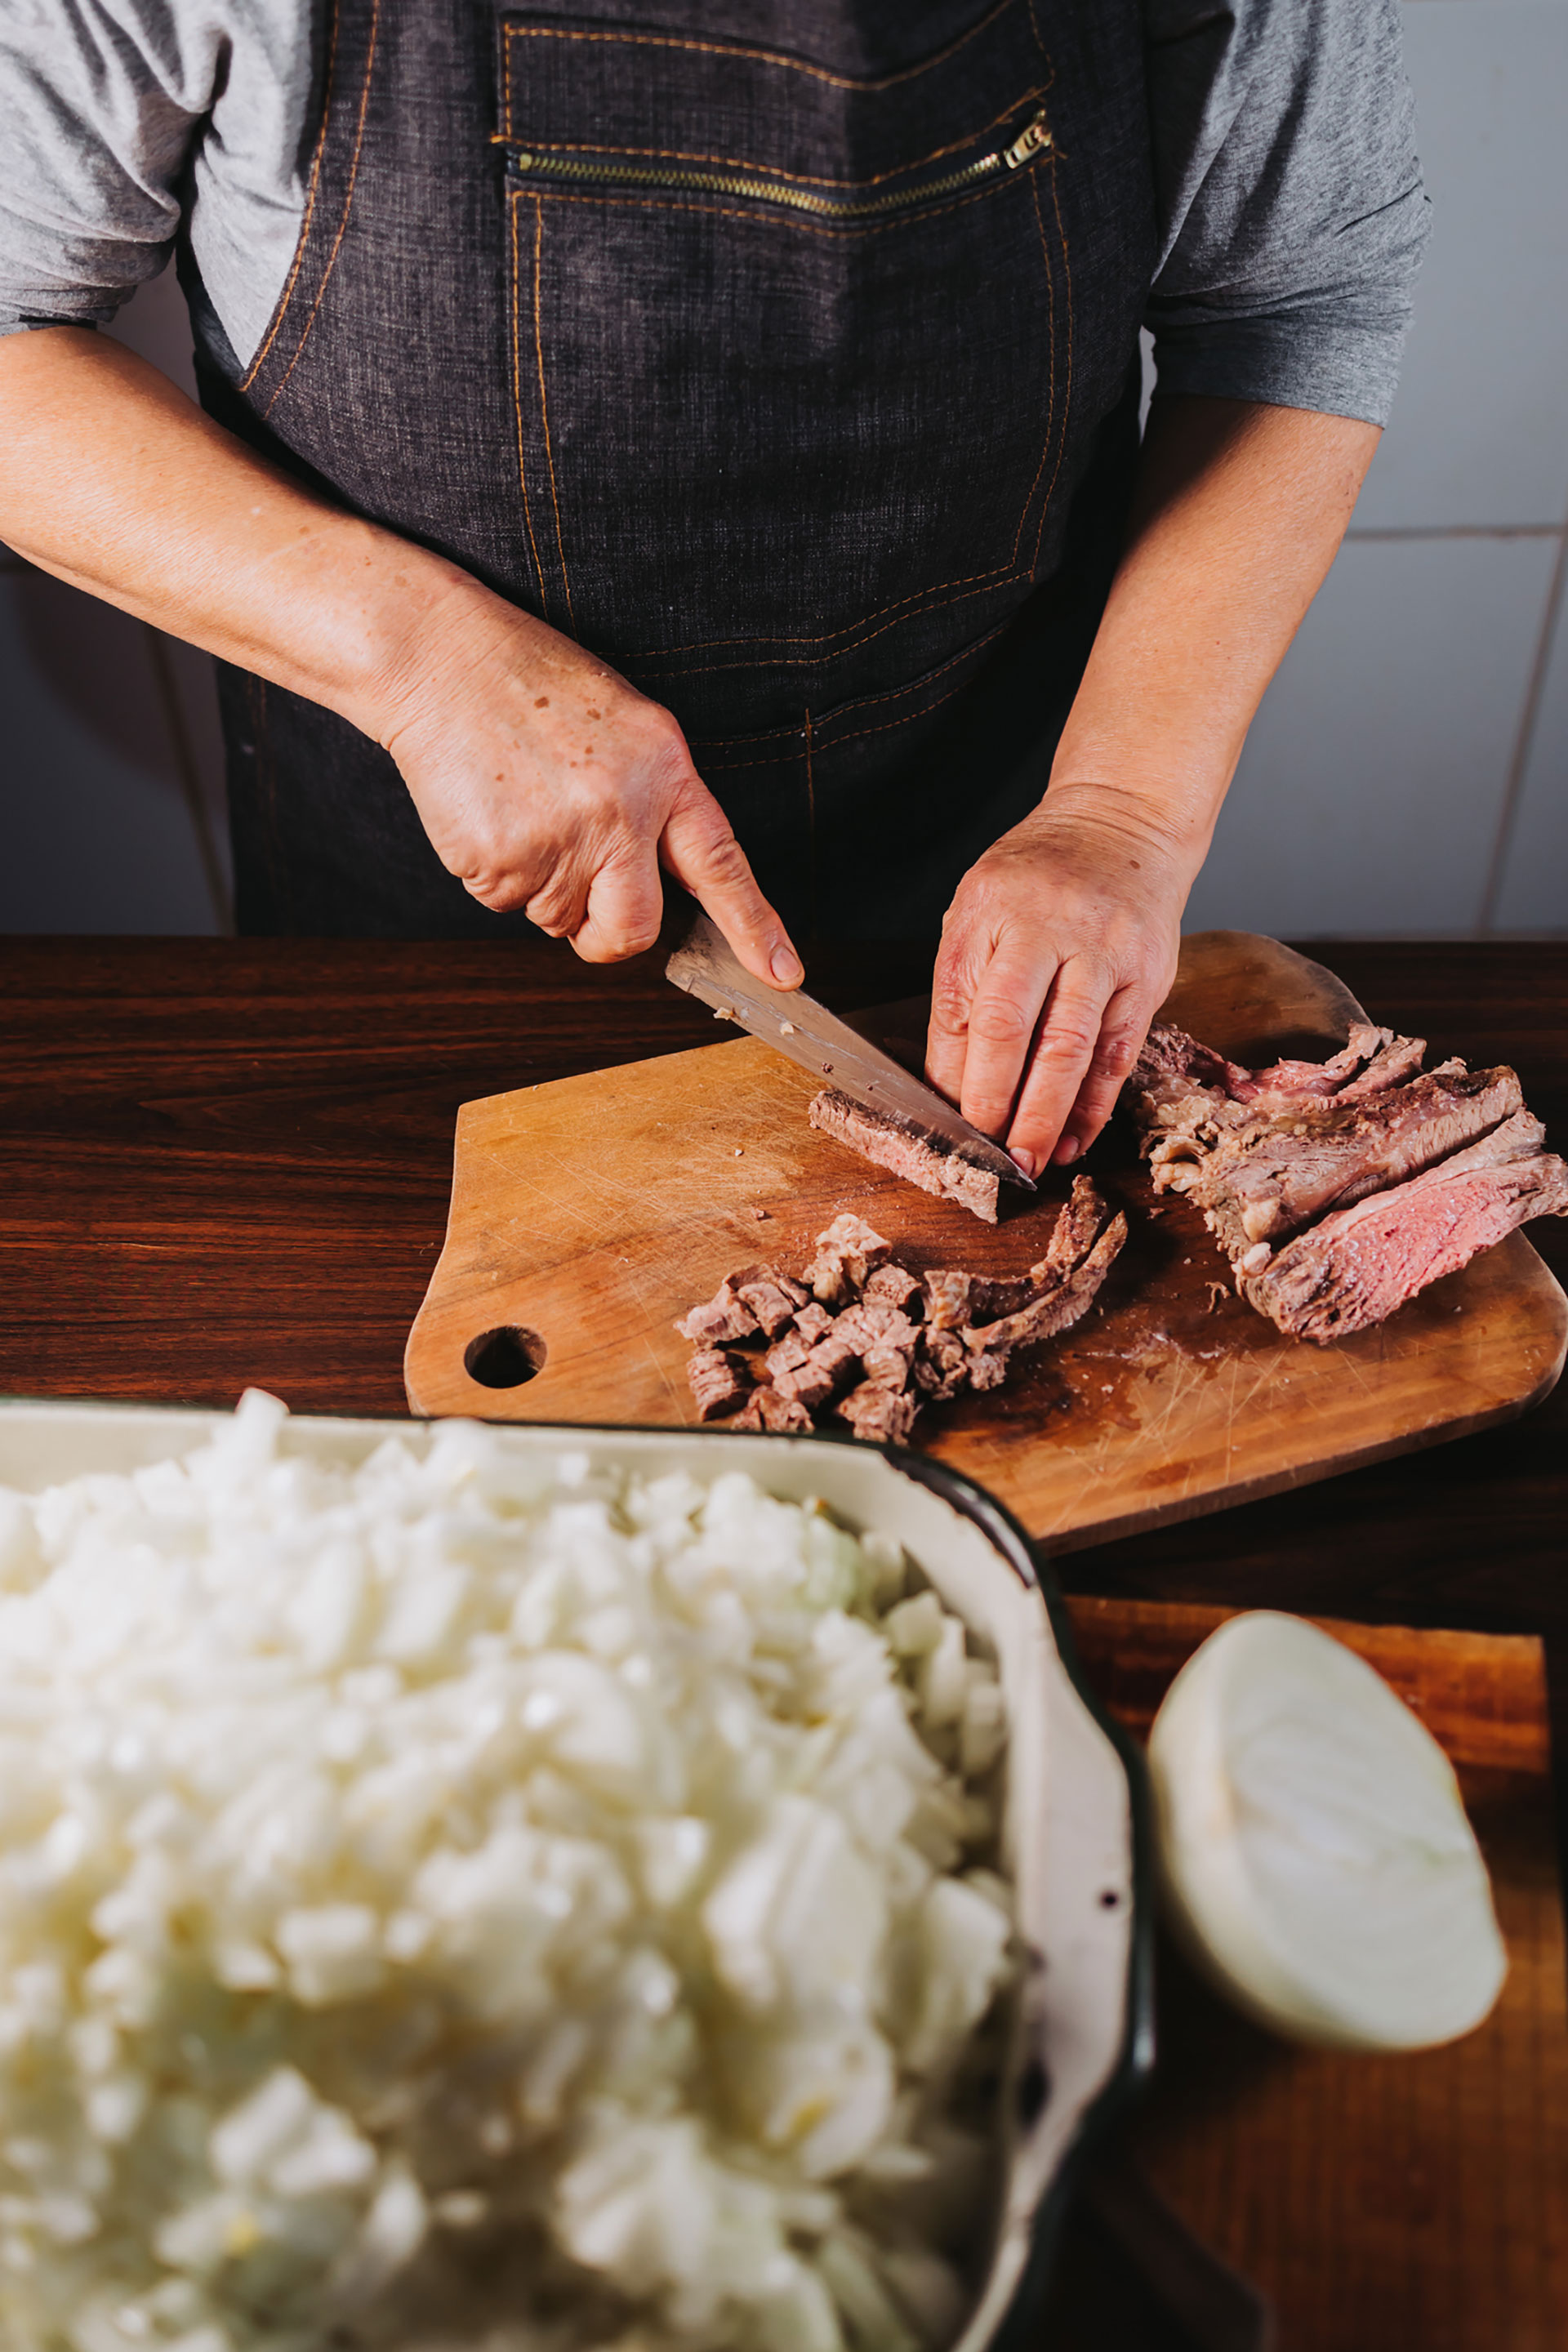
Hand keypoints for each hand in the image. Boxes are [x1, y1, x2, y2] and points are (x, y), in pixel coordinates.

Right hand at [376, 582, 802, 980]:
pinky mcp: (499, 860)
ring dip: (541, 885)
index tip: (783, 975)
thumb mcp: (623, 725)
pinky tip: (488, 810)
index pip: (722, 863)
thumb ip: (652, 799)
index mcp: (662, 769)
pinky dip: (496, 871)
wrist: (439, 656)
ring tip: (520, 805)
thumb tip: (651, 878)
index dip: (755, 926)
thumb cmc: (530, 684)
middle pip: (633, 926)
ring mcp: (559, 839)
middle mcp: (619, 810)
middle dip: (609, 937)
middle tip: (586, 916)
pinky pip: (506, 902)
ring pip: (558, 916)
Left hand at [925, 792, 1189, 1174]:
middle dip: (995, 1100)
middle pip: (1013, 1026)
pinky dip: (1095, 1104)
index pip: (962, 1003)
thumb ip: (963, 987)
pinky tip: (1075, 1138)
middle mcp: (1049, 926)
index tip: (943, 1122)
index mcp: (992, 908)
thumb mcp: (980, 908)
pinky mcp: (1147, 977)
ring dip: (1048, 1114)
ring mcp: (1104, 951)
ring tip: (1029, 1160)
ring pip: (1071, 1047)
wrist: (1124, 825)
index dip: (951, 1071)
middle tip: (984, 1155)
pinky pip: (1118, 1052)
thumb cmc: (1039, 877)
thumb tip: (947, 1082)